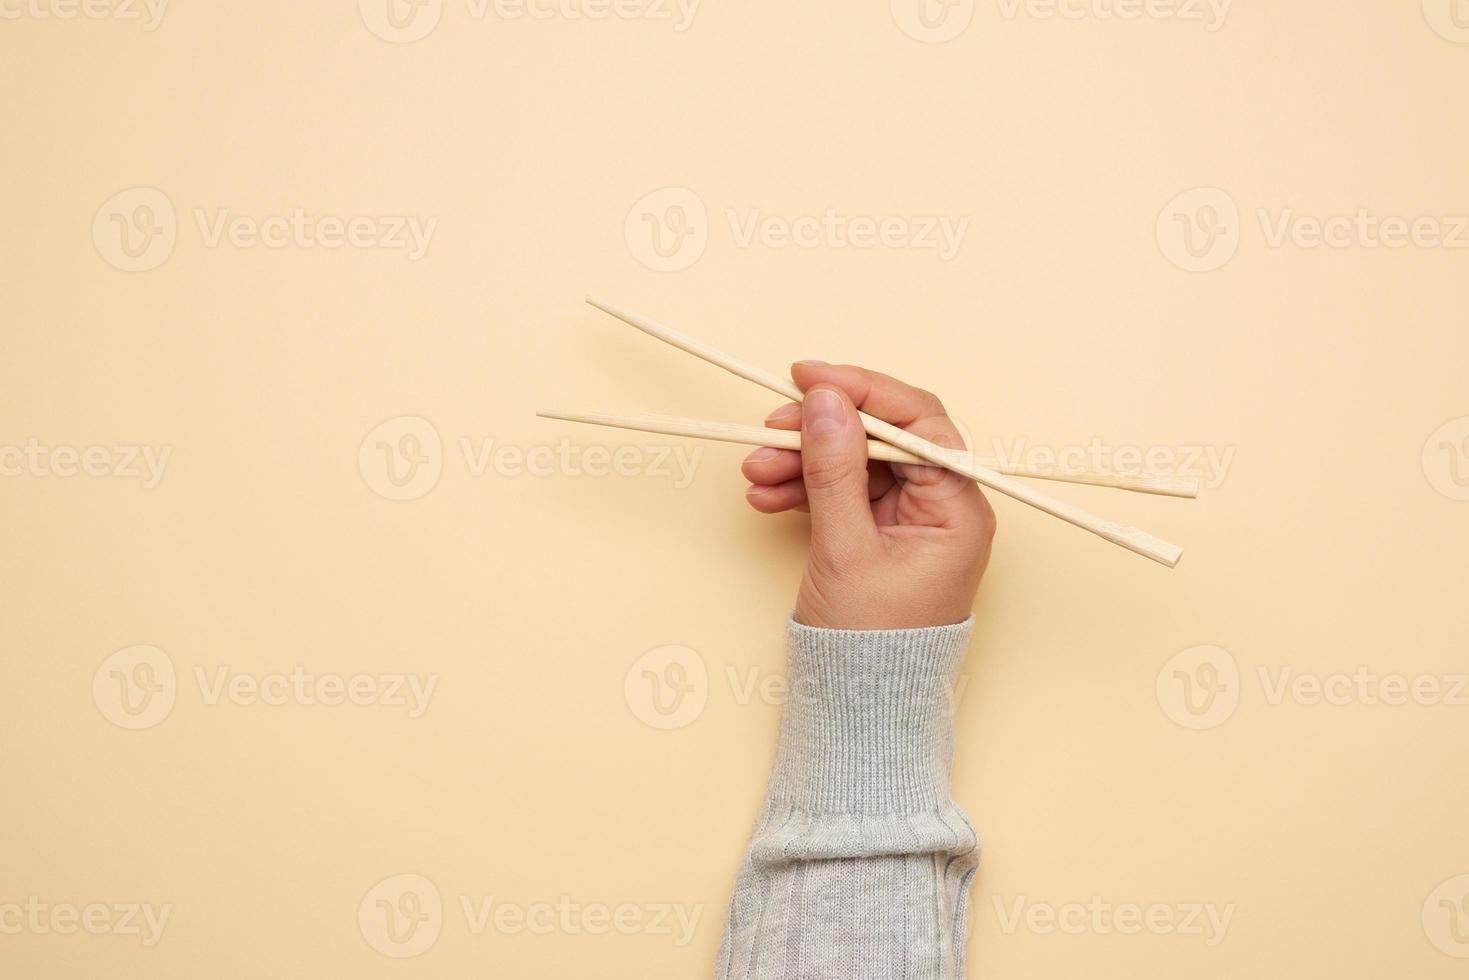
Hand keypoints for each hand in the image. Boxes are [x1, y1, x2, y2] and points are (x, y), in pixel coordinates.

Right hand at [741, 362, 995, 629]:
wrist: (862, 709)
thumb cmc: (872, 647)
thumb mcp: (846, 549)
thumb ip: (834, 469)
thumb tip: (824, 402)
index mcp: (958, 509)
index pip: (917, 422)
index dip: (862, 391)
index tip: (810, 378)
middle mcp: (941, 508)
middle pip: (881, 438)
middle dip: (820, 432)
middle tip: (770, 431)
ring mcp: (909, 521)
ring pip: (854, 463)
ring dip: (802, 461)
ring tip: (756, 473)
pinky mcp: (880, 534)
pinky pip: (842, 492)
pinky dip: (804, 489)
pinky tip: (767, 495)